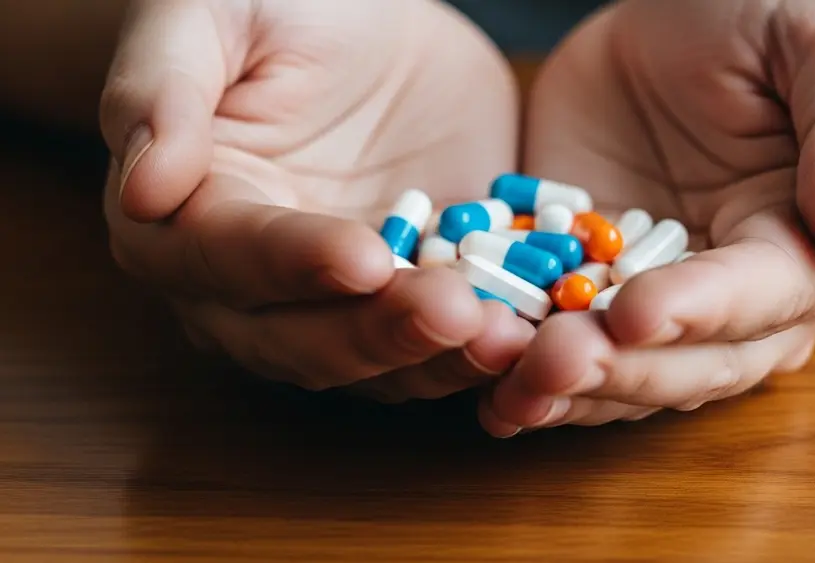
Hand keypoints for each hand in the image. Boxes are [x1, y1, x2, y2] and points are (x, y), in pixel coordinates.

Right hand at [101, 0, 533, 401]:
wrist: (367, 25)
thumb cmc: (276, 4)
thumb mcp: (210, 14)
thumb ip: (162, 90)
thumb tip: (142, 186)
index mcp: (183, 219)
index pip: (228, 258)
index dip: (293, 264)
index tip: (363, 257)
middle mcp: (250, 288)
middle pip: (301, 339)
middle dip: (378, 333)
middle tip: (453, 311)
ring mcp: (334, 305)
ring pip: (375, 363)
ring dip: (440, 360)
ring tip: (506, 336)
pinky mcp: (406, 304)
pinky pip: (439, 347)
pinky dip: (483, 350)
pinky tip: (533, 336)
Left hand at [481, 0, 814, 435]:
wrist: (680, 15)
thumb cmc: (766, 17)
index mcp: (808, 250)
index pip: (759, 297)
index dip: (699, 312)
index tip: (635, 314)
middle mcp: (737, 301)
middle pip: (686, 361)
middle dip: (617, 369)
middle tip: (549, 362)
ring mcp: (656, 300)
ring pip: (620, 370)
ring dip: (562, 388)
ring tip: (504, 388)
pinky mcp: (589, 285)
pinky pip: (557, 337)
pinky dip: (520, 364)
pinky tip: (481, 384)